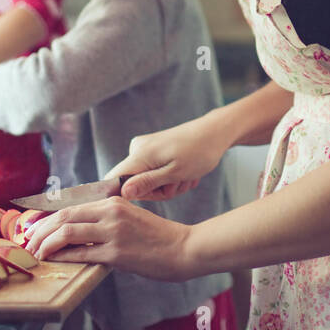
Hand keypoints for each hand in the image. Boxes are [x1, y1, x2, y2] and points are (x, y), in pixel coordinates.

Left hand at [24, 196, 194, 280]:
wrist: (183, 248)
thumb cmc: (157, 237)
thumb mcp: (130, 218)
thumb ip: (106, 219)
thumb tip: (77, 229)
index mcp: (114, 202)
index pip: (71, 207)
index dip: (48, 219)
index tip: (35, 229)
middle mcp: (111, 213)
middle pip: (63, 217)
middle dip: (40, 231)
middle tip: (29, 243)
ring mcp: (113, 233)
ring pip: (66, 233)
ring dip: (45, 244)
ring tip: (36, 253)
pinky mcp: (116, 254)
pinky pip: (79, 253)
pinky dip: (61, 257)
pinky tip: (52, 261)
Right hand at [103, 113, 227, 200]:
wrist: (215, 132)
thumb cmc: (199, 152)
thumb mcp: (175, 173)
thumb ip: (148, 183)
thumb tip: (122, 193)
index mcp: (139, 154)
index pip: (114, 179)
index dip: (124, 195)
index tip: (148, 197)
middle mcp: (138, 150)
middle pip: (134, 184)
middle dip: (159, 190)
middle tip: (179, 183)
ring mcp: (146, 149)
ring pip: (149, 181)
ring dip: (170, 185)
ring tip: (186, 176)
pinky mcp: (154, 151)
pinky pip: (157, 173)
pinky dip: (173, 177)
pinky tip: (187, 171)